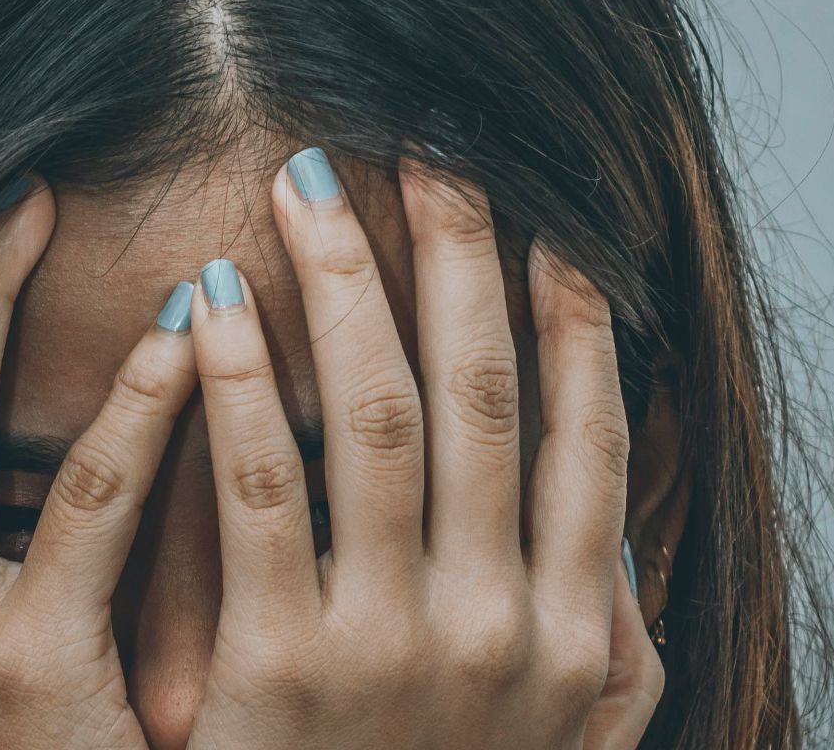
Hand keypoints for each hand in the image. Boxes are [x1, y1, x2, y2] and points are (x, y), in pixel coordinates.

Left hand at [182, 147, 663, 748]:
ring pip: (377, 416)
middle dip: (458, 255)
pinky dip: (242, 385)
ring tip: (307, 185)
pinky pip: (261, 490)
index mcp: (580, 633)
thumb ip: (606, 644)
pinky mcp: (282, 668)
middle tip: (428, 144)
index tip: (548, 214)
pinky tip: (213, 302)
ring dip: (346, 286)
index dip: (573, 315)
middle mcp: (506, 625)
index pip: (591, 435)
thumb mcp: (570, 748)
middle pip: (482, 393)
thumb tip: (620, 531)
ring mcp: (397, 643)